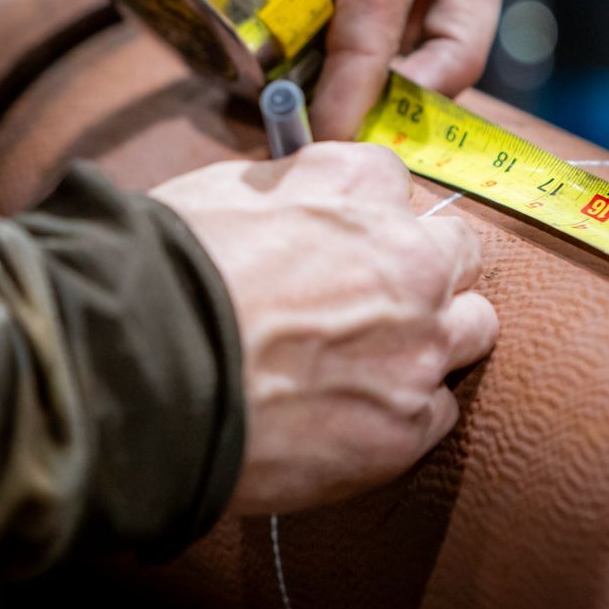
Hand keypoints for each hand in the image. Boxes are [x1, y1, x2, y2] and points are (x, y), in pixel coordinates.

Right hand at [150, 144, 497, 514]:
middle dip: (423, 270)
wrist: (136, 378)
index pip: (394, 180)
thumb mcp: (220, 193)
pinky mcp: (405, 428)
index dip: (364, 214)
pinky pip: (438, 412)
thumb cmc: (159, 278)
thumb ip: (286, 190)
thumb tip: (297, 197)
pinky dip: (402, 415)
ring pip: (473, 329)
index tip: (342, 239)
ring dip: (434, 339)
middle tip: (370, 302)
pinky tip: (348, 419)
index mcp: (357, 190)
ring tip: (371, 364)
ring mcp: (416, 348)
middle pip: (458, 252)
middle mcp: (407, 261)